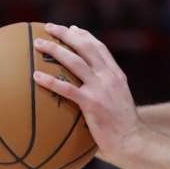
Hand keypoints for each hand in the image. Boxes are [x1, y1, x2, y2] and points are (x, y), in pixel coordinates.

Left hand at [33, 24, 142, 166]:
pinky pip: (67, 88)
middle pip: (86, 47)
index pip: (100, 48)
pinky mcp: (92, 103)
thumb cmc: (124, 128)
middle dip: (66, 34)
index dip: (84, 35)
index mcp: (116, 75)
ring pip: (75, 61)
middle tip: (49, 28)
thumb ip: (107, 92)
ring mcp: (101, 89)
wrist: (133, 141)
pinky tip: (35, 76)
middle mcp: (110, 77)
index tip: (71, 28)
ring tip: (37, 44)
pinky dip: (50, 80)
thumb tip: (87, 92)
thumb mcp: (119, 102)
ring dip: (55, 49)